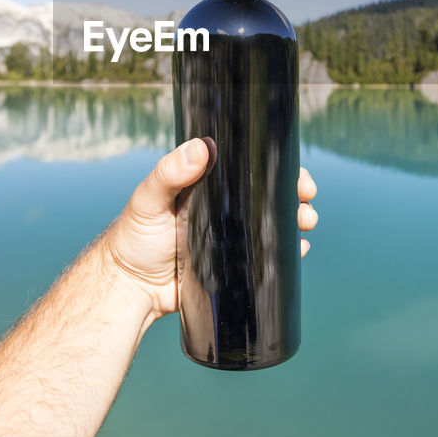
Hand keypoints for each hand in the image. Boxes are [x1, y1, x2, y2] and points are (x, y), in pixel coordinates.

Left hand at [104, 137, 318, 322]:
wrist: (130, 289)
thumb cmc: (132, 239)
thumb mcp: (148, 200)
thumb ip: (169, 173)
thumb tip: (200, 148)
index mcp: (206, 186)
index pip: (248, 169)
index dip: (275, 168)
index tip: (294, 171)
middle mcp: (222, 209)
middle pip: (268, 196)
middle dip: (294, 195)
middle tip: (307, 200)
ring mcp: (230, 238)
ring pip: (273, 224)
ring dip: (296, 220)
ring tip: (306, 223)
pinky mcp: (233, 266)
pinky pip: (267, 257)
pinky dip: (288, 252)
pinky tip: (300, 249)